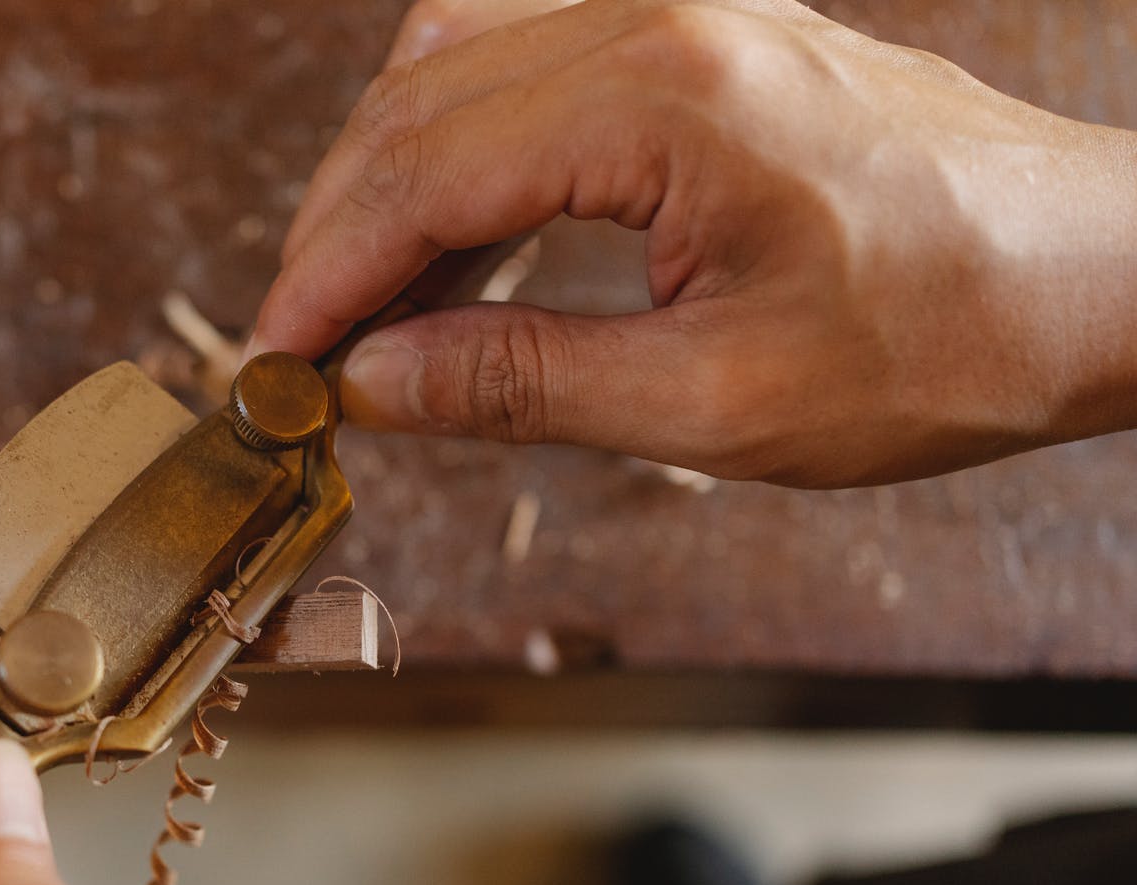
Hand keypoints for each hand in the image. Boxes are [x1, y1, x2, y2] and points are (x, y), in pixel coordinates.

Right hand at [252, 0, 1136, 486]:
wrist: (1098, 276)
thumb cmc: (948, 336)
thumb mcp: (718, 403)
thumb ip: (521, 384)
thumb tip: (375, 384)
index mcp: (663, 95)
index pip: (423, 172)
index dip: (324, 276)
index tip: (273, 367)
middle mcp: (658, 17)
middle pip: (417, 103)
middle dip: (336, 231)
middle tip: (300, 351)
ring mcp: (682, 12)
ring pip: (456, 66)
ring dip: (388, 185)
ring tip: (362, 310)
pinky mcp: (702, 40)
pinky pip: (526, 66)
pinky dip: (460, 153)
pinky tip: (451, 247)